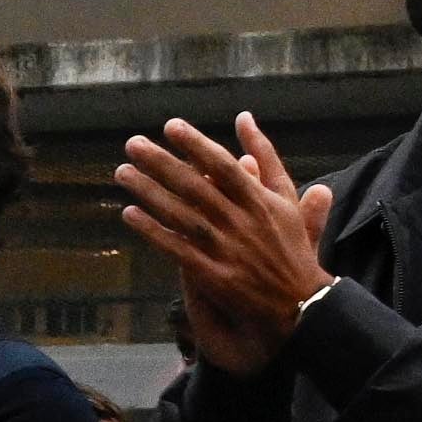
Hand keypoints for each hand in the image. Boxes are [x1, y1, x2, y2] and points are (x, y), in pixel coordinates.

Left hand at [110, 116, 332, 374]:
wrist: (299, 304)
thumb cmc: (290, 246)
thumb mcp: (285, 197)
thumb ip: (265, 156)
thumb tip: (244, 117)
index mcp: (259, 201)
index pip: (223, 166)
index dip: (197, 145)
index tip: (170, 126)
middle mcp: (241, 222)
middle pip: (195, 187)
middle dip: (162, 163)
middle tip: (132, 144)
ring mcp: (225, 250)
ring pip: (181, 215)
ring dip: (149, 193)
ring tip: (122, 173)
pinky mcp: (213, 276)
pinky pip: (176, 249)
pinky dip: (153, 231)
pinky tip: (129, 214)